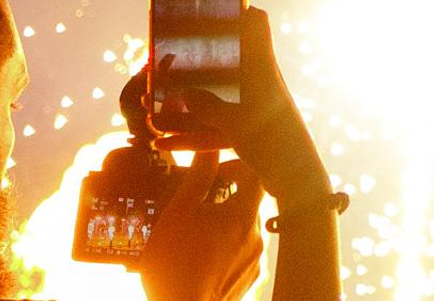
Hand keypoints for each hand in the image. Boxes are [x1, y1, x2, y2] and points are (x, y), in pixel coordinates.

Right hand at [137, 158, 264, 300]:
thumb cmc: (177, 262)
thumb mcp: (179, 212)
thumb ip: (198, 177)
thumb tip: (208, 150)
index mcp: (245, 214)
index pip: (254, 174)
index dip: (236, 167)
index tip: (215, 173)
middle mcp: (256, 236)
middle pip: (247, 205)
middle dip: (225, 200)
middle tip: (198, 205)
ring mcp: (253, 262)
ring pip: (241, 232)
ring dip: (222, 228)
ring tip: (194, 235)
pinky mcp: (245, 283)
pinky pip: (238, 257)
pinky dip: (223, 253)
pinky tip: (200, 259)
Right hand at [147, 9, 332, 215]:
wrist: (297, 179)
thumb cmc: (271, 140)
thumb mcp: (235, 121)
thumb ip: (208, 106)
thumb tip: (182, 94)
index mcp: (261, 67)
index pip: (257, 25)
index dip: (238, 11)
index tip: (212, 6)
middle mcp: (258, 83)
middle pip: (225, 65)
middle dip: (195, 66)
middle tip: (163, 67)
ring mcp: (252, 108)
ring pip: (214, 100)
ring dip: (185, 107)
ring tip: (151, 109)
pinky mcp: (247, 134)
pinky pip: (213, 131)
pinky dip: (190, 137)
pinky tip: (162, 145)